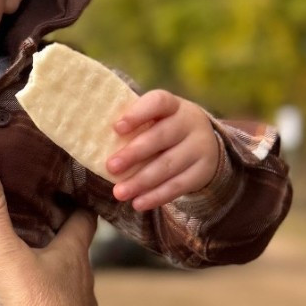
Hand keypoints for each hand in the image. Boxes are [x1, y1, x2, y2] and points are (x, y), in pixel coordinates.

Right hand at [0, 159, 95, 305]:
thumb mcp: (7, 256)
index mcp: (74, 254)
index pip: (84, 218)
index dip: (78, 202)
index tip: (67, 190)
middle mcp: (85, 278)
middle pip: (78, 251)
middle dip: (63, 238)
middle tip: (42, 225)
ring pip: (73, 283)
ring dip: (58, 274)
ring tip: (36, 268)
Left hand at [104, 90, 222, 210]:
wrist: (206, 146)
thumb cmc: (166, 130)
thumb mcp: (157, 120)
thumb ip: (135, 127)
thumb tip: (99, 142)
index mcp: (174, 105)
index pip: (158, 102)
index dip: (138, 114)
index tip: (116, 128)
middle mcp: (190, 123)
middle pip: (161, 137)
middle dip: (134, 153)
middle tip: (111, 167)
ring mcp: (200, 147)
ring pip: (168, 165)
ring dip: (141, 181)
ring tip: (119, 193)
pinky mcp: (203, 171)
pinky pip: (178, 186)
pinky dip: (156, 196)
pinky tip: (138, 203)